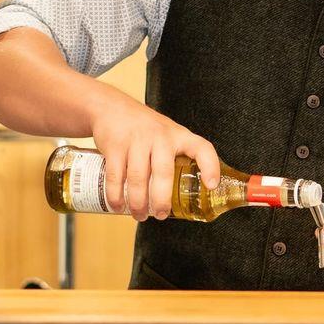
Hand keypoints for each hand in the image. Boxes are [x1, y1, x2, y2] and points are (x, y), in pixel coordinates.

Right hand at [88, 91, 219, 221]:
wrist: (112, 108)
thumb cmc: (146, 129)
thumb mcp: (168, 135)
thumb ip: (177, 158)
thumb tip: (186, 196)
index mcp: (179, 136)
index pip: (201, 148)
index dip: (210, 167)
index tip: (211, 185)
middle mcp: (160, 136)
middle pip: (164, 173)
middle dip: (162, 199)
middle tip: (161, 215)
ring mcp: (136, 140)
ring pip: (138, 178)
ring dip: (138, 202)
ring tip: (139, 215)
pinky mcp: (115, 145)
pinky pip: (115, 176)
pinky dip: (115, 195)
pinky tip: (118, 205)